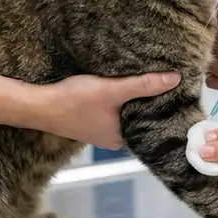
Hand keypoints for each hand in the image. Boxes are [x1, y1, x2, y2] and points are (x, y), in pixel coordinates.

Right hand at [38, 71, 180, 148]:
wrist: (38, 105)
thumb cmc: (75, 101)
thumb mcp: (113, 90)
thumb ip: (144, 85)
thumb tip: (176, 79)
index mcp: (122, 138)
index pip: (153, 123)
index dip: (166, 107)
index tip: (180, 92)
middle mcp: (113, 138)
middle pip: (140, 117)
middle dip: (152, 101)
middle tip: (170, 81)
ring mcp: (101, 130)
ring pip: (126, 113)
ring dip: (135, 98)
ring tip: (152, 79)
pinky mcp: (90, 120)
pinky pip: (113, 110)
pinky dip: (120, 99)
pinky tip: (126, 84)